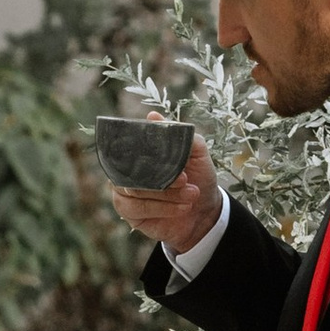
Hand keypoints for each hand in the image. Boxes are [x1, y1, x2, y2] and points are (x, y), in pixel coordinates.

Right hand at [107, 137, 222, 256]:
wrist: (205, 211)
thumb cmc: (198, 177)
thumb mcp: (196, 153)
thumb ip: (179, 134)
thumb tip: (152, 116)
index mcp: (139, 152)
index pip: (131, 146)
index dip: (150, 151)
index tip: (173, 159)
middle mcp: (126, 170)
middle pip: (132, 170)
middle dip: (161, 177)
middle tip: (185, 179)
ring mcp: (124, 193)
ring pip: (135, 191)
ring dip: (167, 195)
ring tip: (191, 194)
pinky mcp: (128, 213)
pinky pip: (137, 209)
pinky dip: (163, 208)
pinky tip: (182, 207)